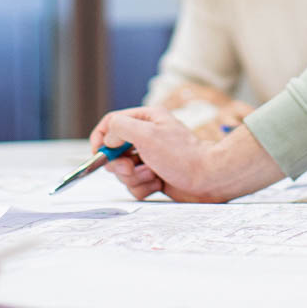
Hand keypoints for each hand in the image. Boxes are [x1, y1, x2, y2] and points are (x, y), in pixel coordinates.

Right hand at [88, 106, 282, 202]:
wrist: (208, 179)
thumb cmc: (182, 155)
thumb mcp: (147, 134)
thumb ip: (120, 128)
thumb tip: (108, 138)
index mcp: (146, 119)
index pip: (111, 122)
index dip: (100, 138)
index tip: (98, 153)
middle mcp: (147, 137)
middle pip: (114, 151)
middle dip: (119, 164)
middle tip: (130, 168)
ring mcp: (150, 158)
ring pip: (123, 172)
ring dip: (134, 178)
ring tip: (152, 175)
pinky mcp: (154, 177)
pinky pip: (135, 186)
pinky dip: (143, 188)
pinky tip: (159, 184)